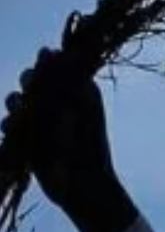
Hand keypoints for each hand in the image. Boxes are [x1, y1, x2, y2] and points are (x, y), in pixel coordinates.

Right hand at [1, 47, 120, 217]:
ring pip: (17, 100)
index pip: (56, 64)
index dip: (47, 62)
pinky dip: (9, 124)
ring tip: (23, 112)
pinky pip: (9, 124)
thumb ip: (66, 78)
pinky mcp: (28, 138)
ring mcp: (42, 119)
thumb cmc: (88, 141)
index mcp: (79, 88)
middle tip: (32, 89)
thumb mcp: (81, 105)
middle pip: (33, 79)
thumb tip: (50, 50)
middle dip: (30, 81)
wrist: (83, 181)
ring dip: (16, 102)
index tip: (45, 63)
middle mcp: (59, 100)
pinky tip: (14, 128)